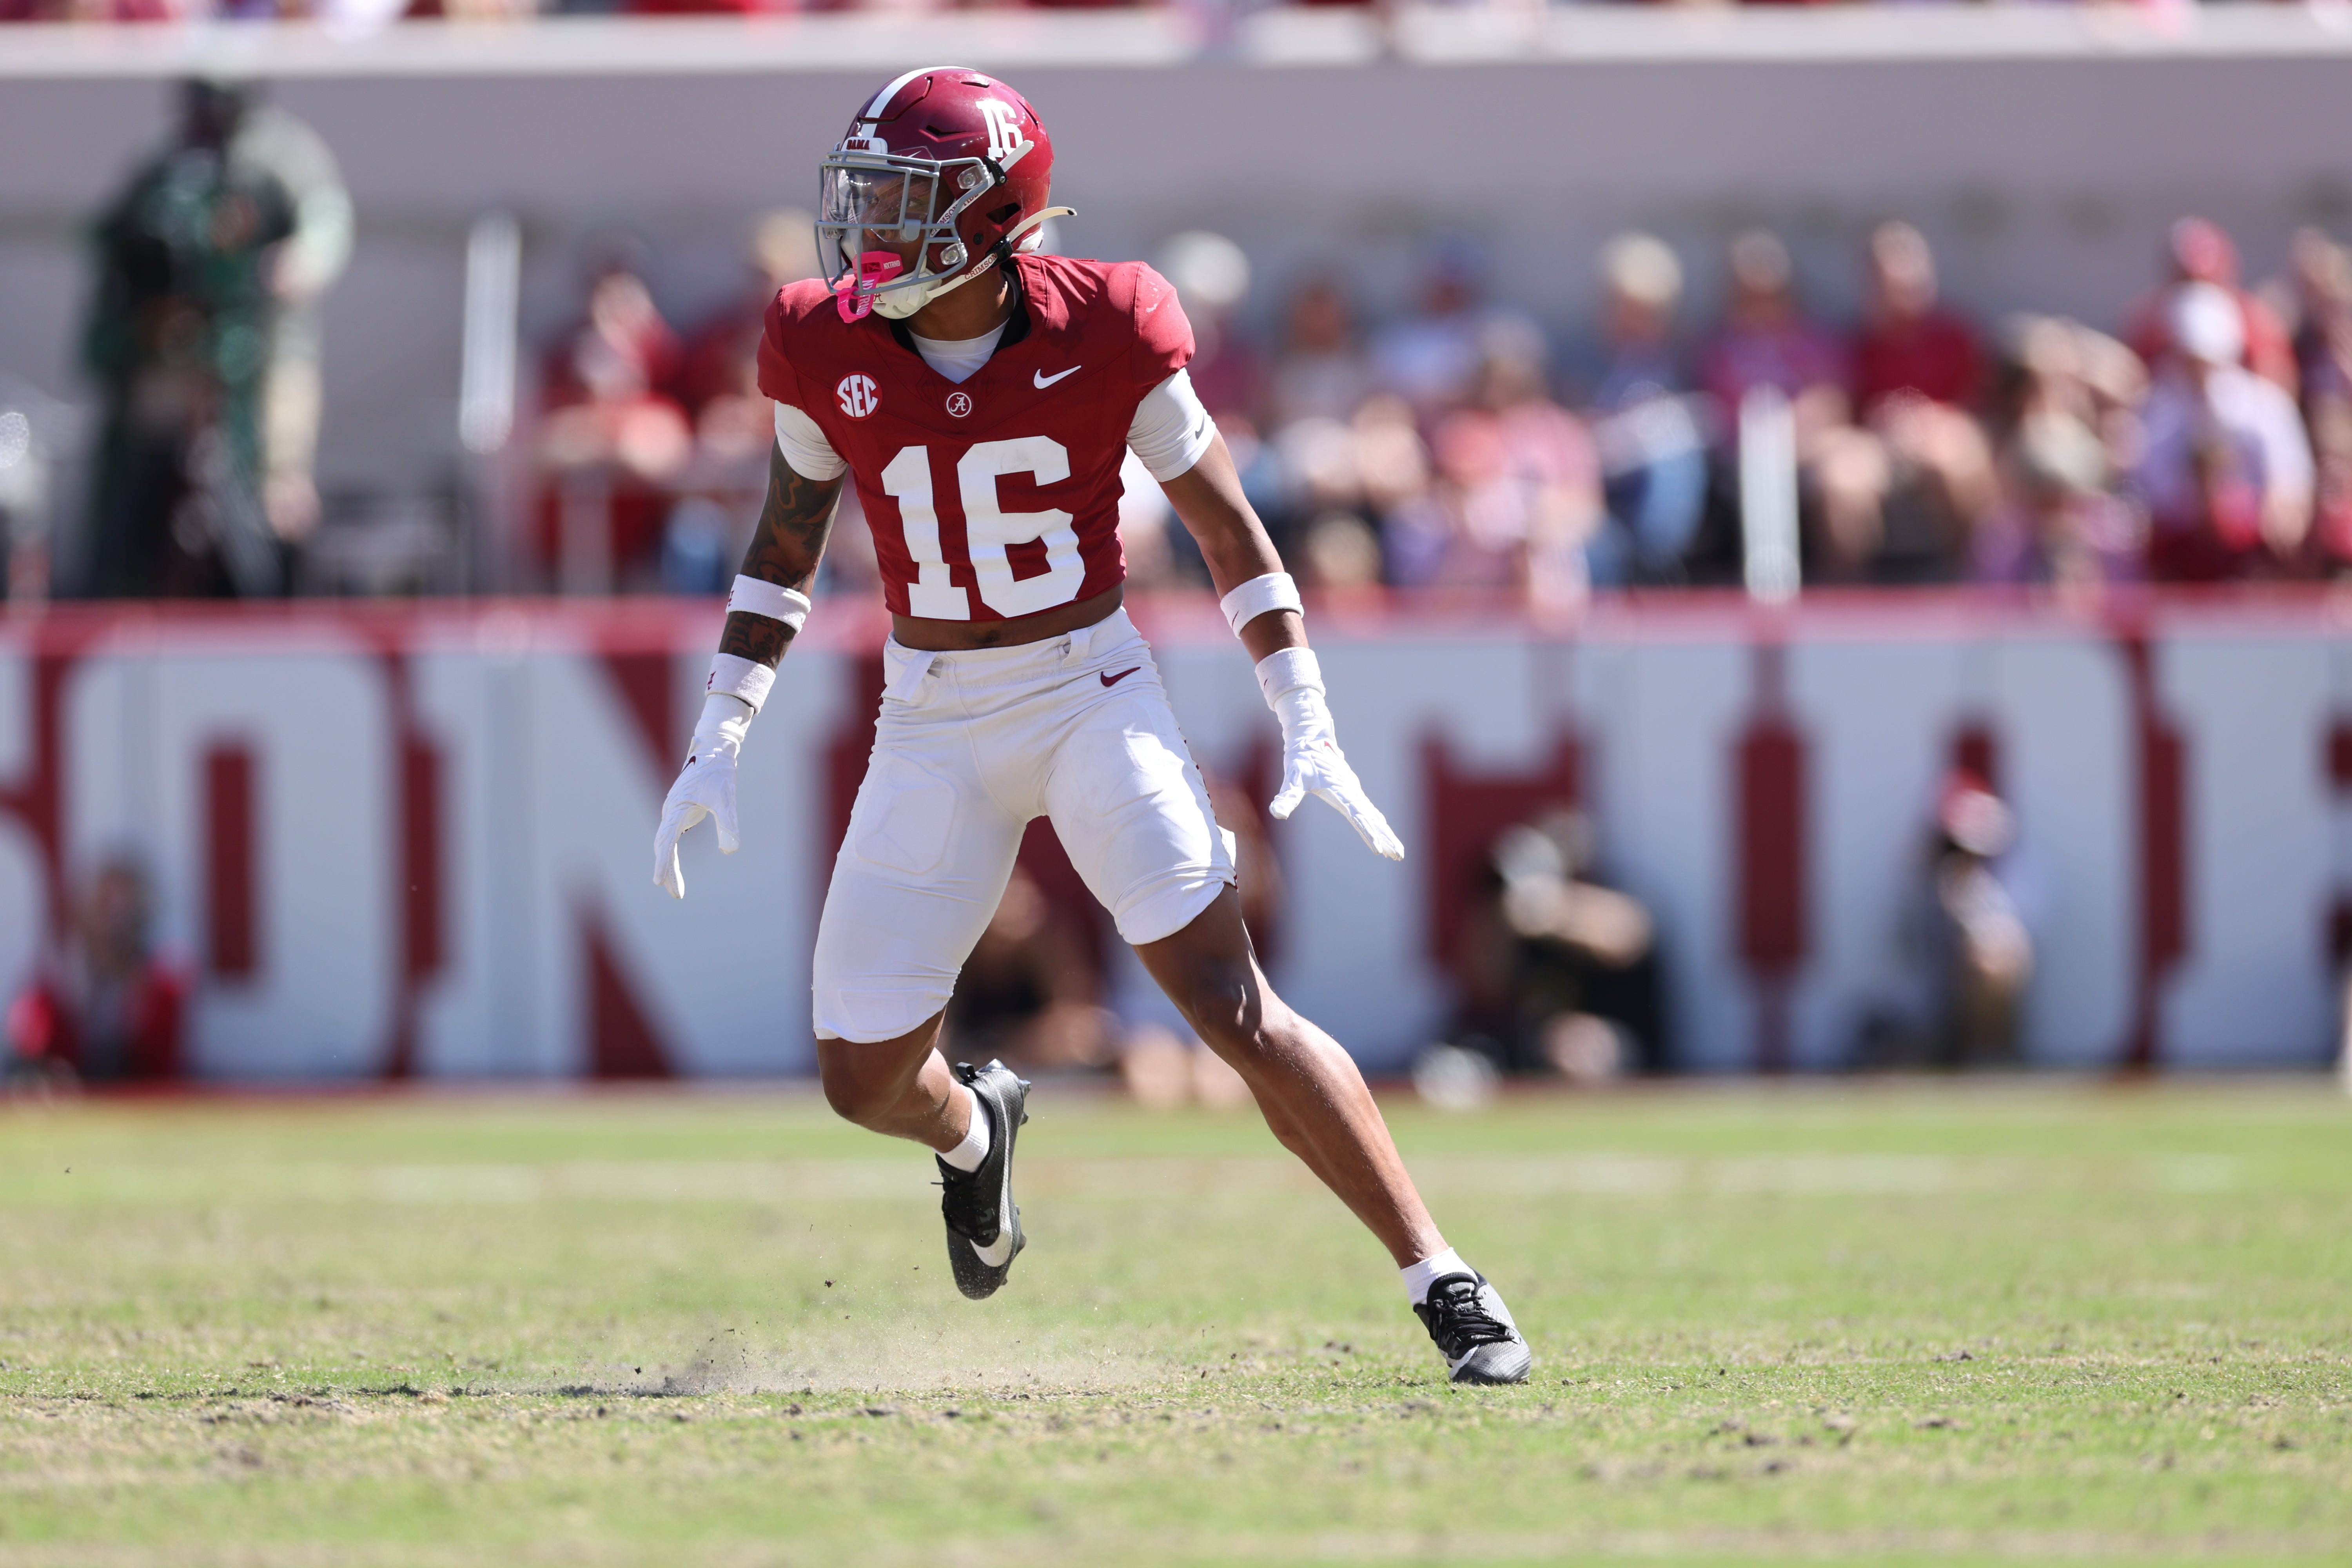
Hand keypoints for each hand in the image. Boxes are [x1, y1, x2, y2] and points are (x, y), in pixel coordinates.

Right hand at [652, 695, 752, 898]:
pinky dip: (671, 855)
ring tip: (677, 890)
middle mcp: (671, 810)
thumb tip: (731, 852)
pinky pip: (670, 838)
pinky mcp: (680, 812)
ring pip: (665, 843)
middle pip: (663, 846)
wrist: (714, 752)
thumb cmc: (719, 773)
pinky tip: (673, 870)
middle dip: (668, 871)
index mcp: (677, 807)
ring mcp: (673, 812)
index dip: (663, 862)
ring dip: (669, 865)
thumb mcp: (727, 798)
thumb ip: (729, 823)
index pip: (666, 840)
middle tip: (677, 895)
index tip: (659, 881)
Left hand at [1267, 688, 1403, 861]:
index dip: (1368, 832)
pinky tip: (1384, 830)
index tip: (1379, 848)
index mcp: (1340, 789)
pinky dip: (1378, 822)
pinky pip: (1369, 810)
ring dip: (1386, 833)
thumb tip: (1277, 813)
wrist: (1310, 737)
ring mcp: (1353, 791)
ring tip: (1398, 853)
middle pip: (1372, 818)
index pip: (1356, 815)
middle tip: (1398, 856)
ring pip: (1373, 815)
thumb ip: (1287, 795)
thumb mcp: (1293, 776)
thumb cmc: (1300, 758)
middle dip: (1386, 838)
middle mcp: (1351, 791)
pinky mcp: (1351, 791)